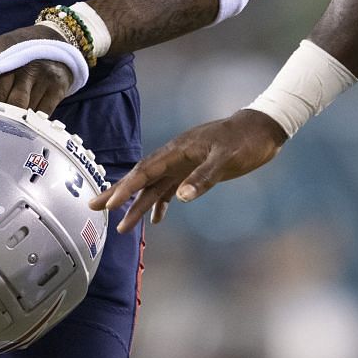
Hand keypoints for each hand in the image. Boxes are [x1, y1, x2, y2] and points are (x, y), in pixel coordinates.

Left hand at [0, 25, 80, 114]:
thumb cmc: (23, 44)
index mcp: (12, 60)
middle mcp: (30, 70)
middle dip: (5, 117)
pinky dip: (35, 120)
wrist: (56, 36)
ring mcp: (46, 79)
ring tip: (10, 126)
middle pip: (14, 103)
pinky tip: (28, 120)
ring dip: (20, 120)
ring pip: (30, 110)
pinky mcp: (59, 88)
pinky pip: (45, 112)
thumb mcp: (3, 44)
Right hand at [90, 110, 286, 232]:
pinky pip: (170, 188)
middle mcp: (175, 156)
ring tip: (122, 228)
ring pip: (154, 186)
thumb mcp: (226, 160)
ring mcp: (183, 164)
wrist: (262, 130)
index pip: (146, 171)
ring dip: (138, 205)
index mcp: (178, 150)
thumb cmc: (245, 141)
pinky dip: (161, 202)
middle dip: (118, 194)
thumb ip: (203, 178)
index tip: (110, 205)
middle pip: (141, 177)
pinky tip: (157, 219)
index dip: (126, 189)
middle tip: (94, 207)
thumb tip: (180, 198)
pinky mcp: (193, 170)